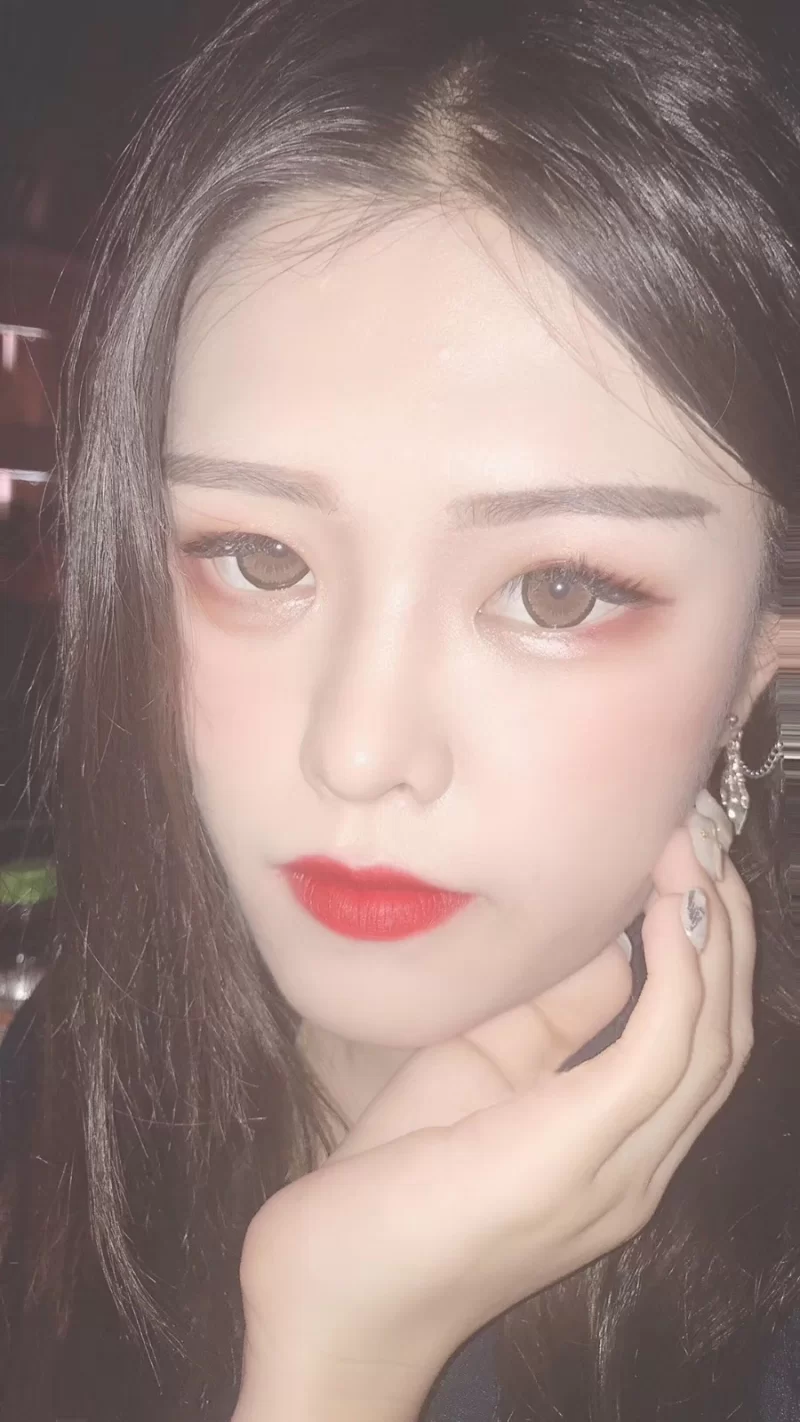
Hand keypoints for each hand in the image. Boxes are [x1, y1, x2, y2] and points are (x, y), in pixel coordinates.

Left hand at [235, 809, 752, 1417]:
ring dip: (712, 931)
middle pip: (724, 1033)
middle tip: (702, 833)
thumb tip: (611, 945)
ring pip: (711, 1037)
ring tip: (693, 847)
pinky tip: (667, 901)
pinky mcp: (578, 1157)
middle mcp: (640, 1167)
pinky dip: (679, 968)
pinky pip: (662, 1049)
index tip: (684, 856)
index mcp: (617, 1148)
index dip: (706, 944)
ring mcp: (618, 1171)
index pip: (698, 1039)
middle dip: (723, 926)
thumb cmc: (392, 1189)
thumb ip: (552, 1023)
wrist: (329, 1304)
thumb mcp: (481, 1077)